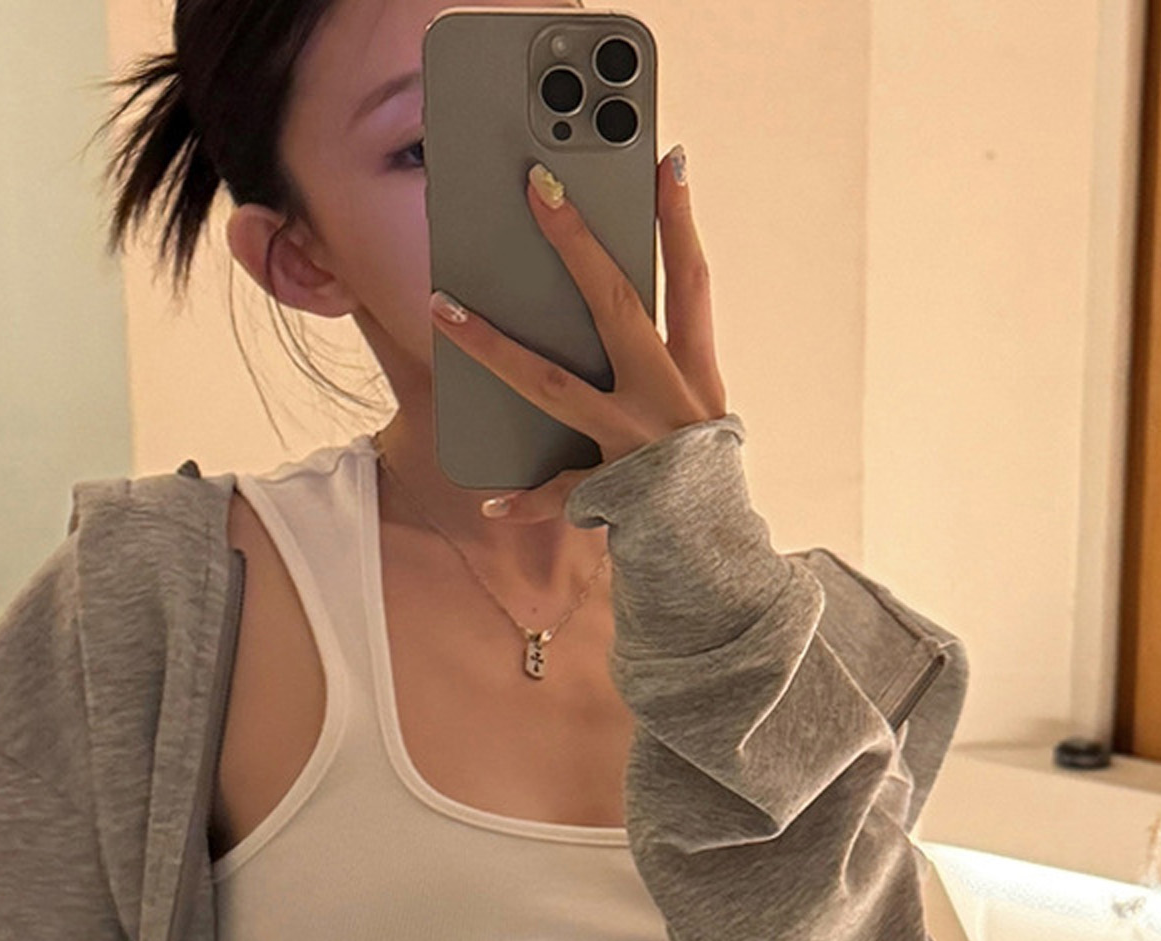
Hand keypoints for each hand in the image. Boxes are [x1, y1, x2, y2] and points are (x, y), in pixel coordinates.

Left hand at [428, 144, 726, 523]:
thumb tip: (614, 308)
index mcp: (697, 375)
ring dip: (493, 346)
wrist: (717, 560)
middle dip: (578, 244)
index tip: (664, 160)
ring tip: (444, 310)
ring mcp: (636, 445)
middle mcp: (668, 400)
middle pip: (617, 306)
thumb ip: (666, 365)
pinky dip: (526, 501)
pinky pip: (559, 494)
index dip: (679, 220)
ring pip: (553, 385)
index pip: (690, 281)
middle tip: (539, 188)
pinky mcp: (612, 493)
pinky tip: (491, 500)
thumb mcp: (699, 415)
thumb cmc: (699, 482)